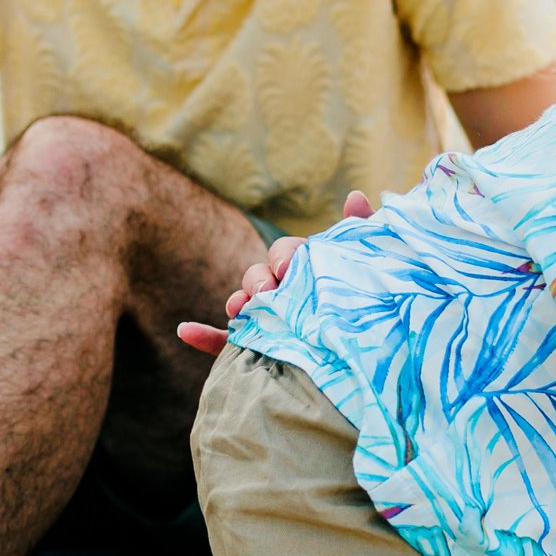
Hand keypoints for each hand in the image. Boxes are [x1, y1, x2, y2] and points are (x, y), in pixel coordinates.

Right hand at [177, 191, 372, 353]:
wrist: (369, 359)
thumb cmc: (368, 306)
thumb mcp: (369, 269)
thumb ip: (363, 234)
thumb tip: (357, 196)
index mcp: (306, 269)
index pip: (288, 253)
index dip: (286, 257)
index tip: (291, 269)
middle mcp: (282, 290)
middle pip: (260, 275)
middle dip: (260, 280)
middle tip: (270, 293)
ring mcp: (264, 317)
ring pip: (242, 303)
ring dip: (237, 302)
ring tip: (240, 310)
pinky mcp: (250, 346)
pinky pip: (221, 340)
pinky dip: (203, 335)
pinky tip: (186, 331)